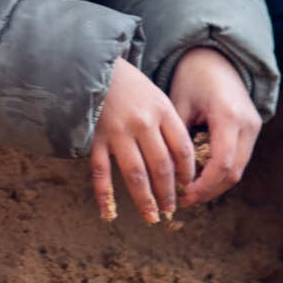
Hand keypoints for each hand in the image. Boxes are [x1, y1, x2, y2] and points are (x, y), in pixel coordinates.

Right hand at [89, 58, 196, 223]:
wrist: (93, 65)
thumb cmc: (129, 84)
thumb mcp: (156, 97)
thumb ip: (168, 125)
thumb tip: (180, 164)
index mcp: (162, 111)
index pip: (183, 149)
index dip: (188, 173)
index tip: (189, 188)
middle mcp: (142, 123)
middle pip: (161, 166)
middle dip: (169, 192)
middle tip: (172, 210)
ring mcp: (117, 132)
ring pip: (135, 174)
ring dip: (145, 199)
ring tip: (152, 217)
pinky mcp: (95, 138)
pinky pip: (101, 172)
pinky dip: (105, 194)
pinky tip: (109, 212)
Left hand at [170, 47, 262, 208]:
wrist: (216, 58)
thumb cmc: (192, 78)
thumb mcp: (177, 104)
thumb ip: (176, 138)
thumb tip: (167, 175)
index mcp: (228, 116)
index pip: (221, 164)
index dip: (203, 186)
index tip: (183, 196)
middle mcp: (247, 124)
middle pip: (234, 172)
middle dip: (209, 191)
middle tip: (184, 200)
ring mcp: (254, 127)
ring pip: (239, 169)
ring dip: (216, 184)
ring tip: (190, 192)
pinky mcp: (253, 130)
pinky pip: (239, 159)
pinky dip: (221, 172)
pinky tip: (201, 178)